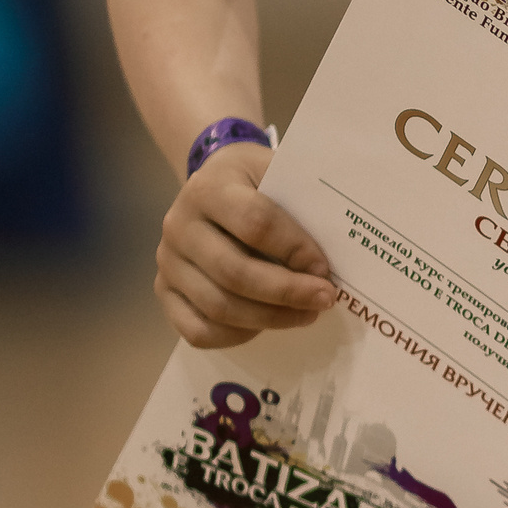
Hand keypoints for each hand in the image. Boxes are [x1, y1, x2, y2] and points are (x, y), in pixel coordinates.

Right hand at [153, 146, 335, 351]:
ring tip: (306, 315)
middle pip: (234, 272)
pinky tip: (267, 325)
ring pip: (218, 307)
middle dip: (287, 293)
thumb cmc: (255, 181)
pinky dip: (237, 336)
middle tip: (325, 299)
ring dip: (270, 319)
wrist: (212, 184)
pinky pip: (198, 330)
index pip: (255, 224)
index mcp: (209, 188)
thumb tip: (342, 250)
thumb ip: (301, 201)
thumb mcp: (276, 170)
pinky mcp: (165, 292)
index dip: (295, 250)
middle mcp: (179, 225)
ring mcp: (167, 262)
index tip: (326, 269)